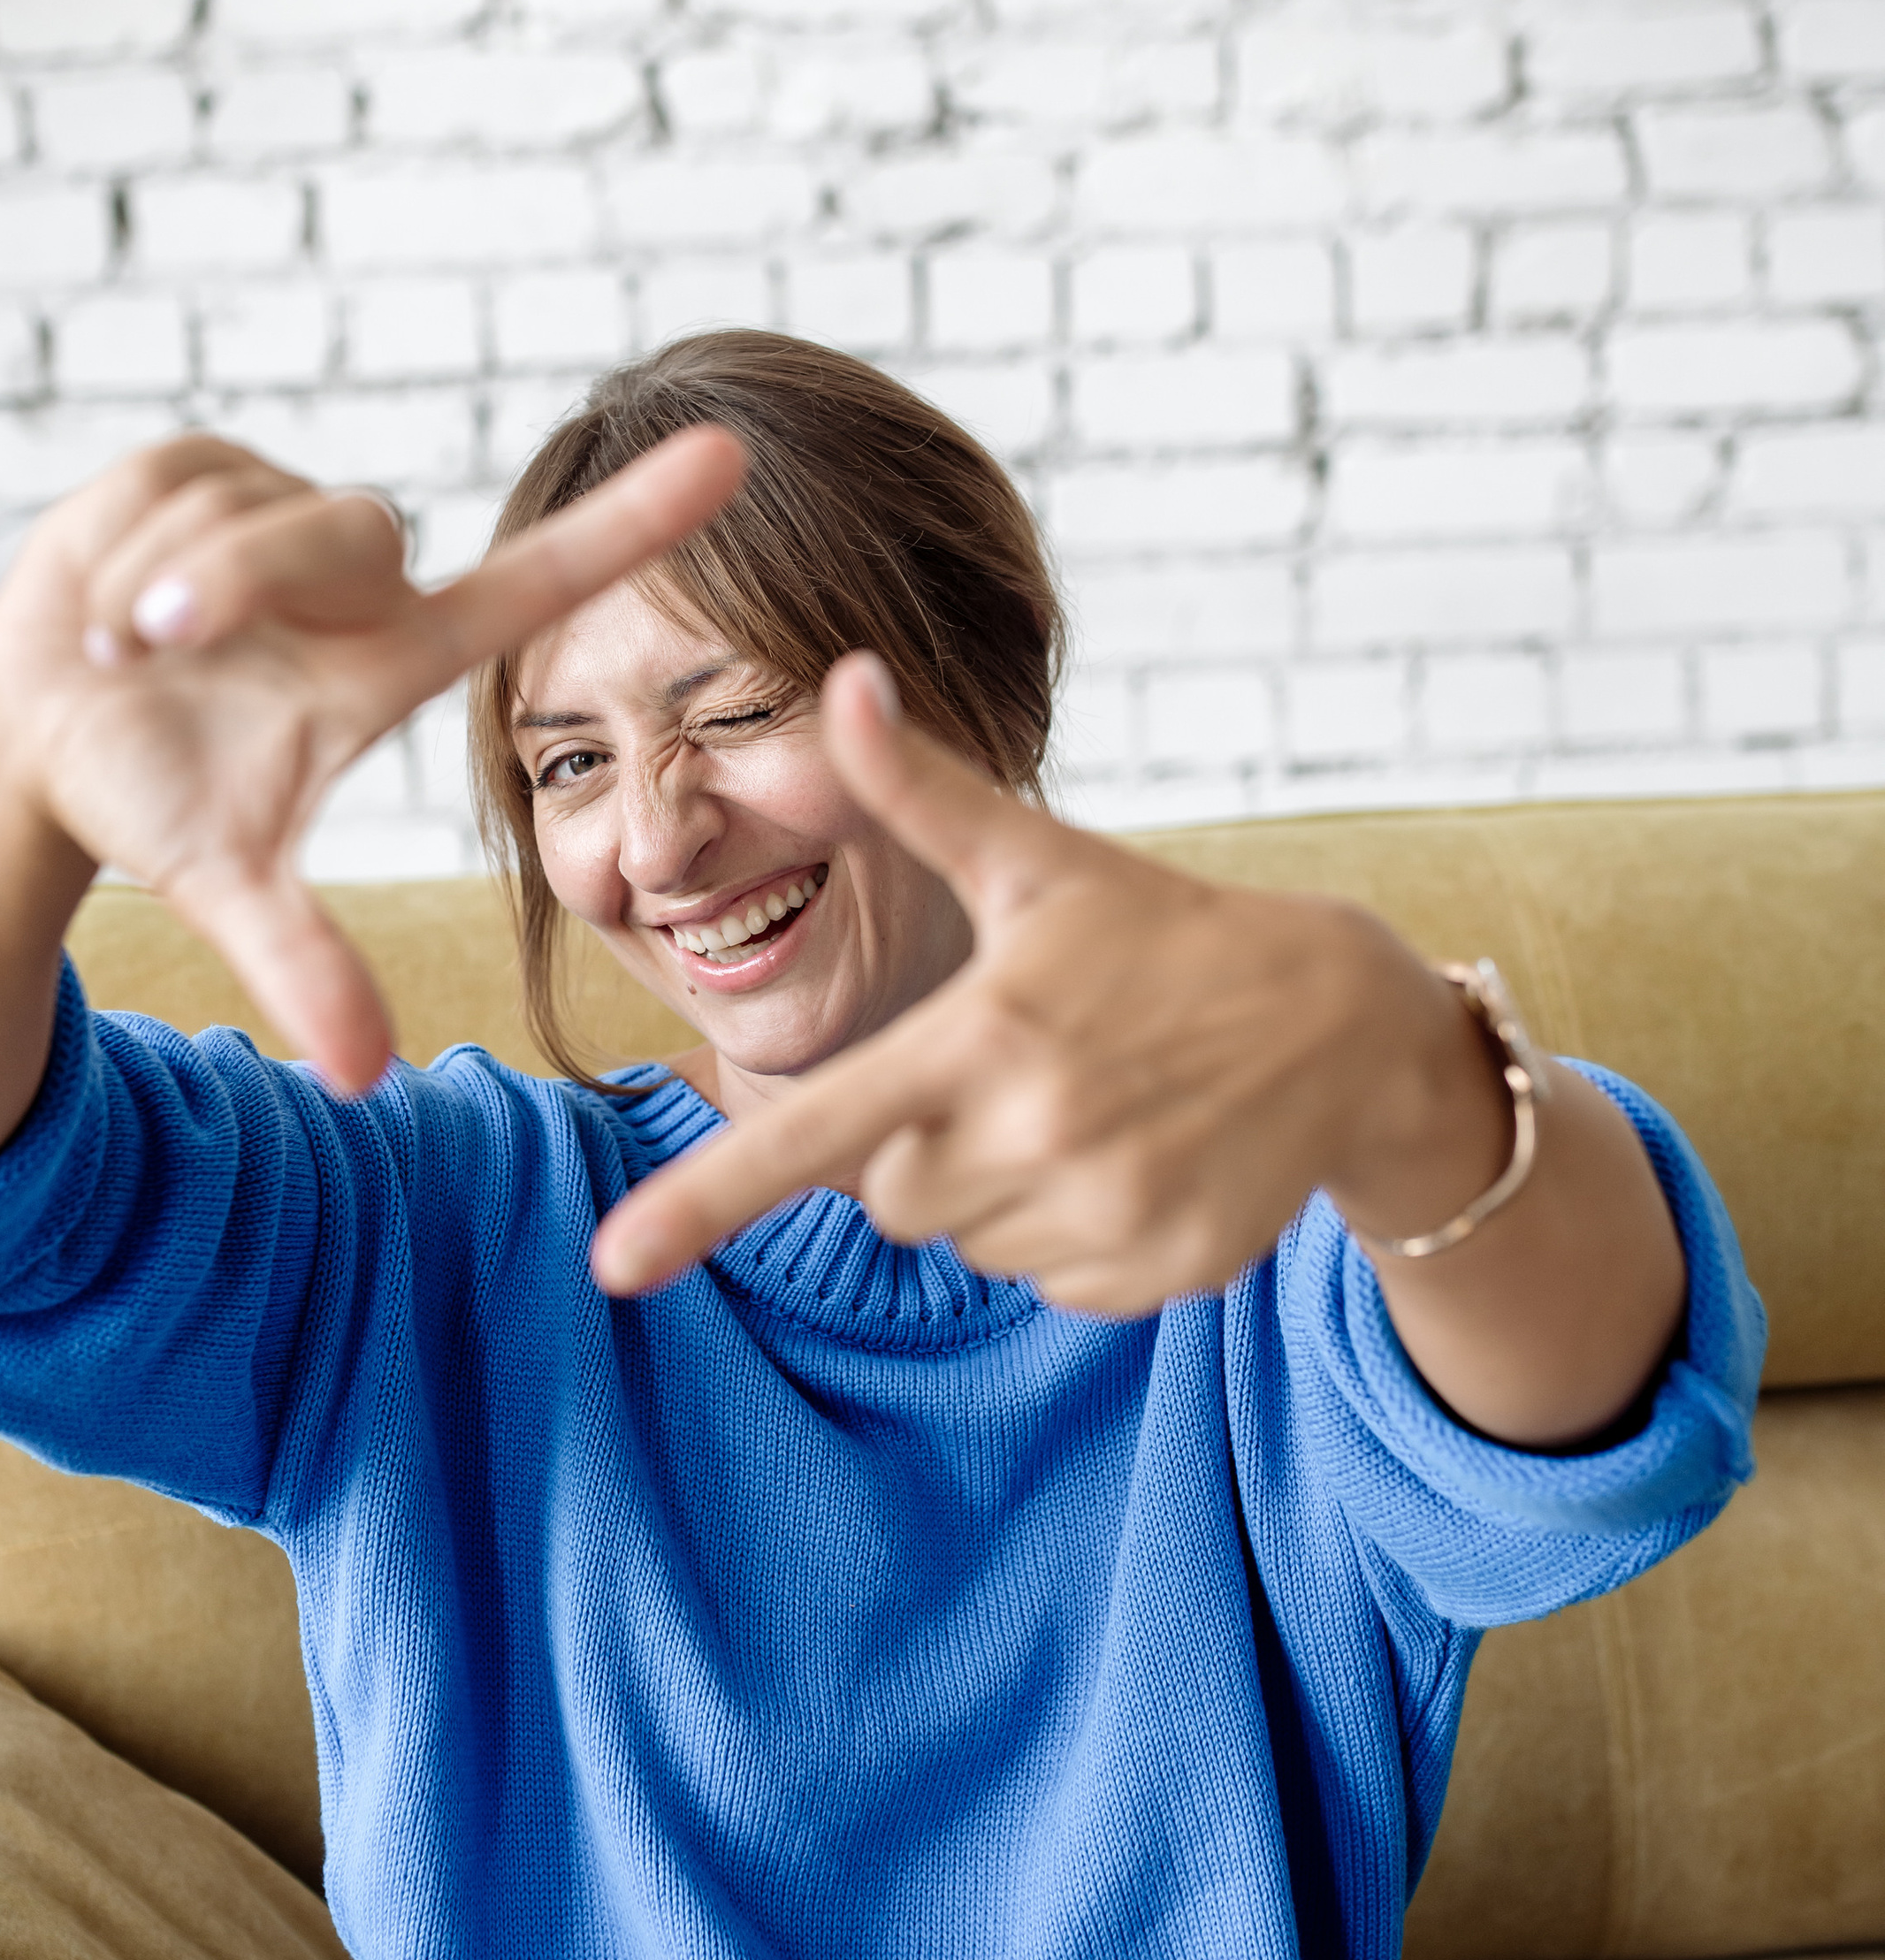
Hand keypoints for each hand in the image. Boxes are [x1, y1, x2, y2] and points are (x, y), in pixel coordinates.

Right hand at [0, 425, 744, 1091]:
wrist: (39, 737)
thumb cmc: (159, 801)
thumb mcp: (228, 885)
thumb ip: (307, 965)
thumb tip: (364, 1078)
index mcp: (398, 657)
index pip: (539, 579)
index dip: (634, 522)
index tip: (730, 456)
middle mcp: (364, 575)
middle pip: (344, 534)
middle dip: (230, 583)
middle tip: (144, 645)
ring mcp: (288, 507)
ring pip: (240, 515)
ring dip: (153, 584)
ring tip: (121, 648)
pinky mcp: (204, 459)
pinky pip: (169, 485)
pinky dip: (114, 552)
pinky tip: (102, 599)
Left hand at [591, 656, 1501, 1318]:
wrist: (1346, 1021)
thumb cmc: (1161, 930)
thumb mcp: (1040, 860)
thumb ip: (920, 789)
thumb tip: (844, 676)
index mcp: (982, 1036)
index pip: (813, 1132)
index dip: (706, 1198)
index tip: (613, 1264)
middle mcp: (1035, 1138)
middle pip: (888, 1196)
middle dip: (924, 1144)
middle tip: (1017, 1070)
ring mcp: (1101, 1215)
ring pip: (968, 1243)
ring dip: (999, 1189)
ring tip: (1088, 1105)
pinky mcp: (1157, 1275)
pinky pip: (1050, 1283)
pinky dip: (1074, 1236)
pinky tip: (1136, 1156)